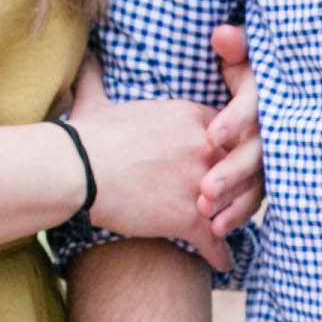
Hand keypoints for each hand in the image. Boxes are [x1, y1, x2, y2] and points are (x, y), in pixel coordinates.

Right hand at [68, 78, 232, 271]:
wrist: (78, 169)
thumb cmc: (85, 136)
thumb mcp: (96, 99)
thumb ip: (97, 77)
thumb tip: (84, 58)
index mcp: (192, 116)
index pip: (233, 132)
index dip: (231, 149)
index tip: (225, 162)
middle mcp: (206, 147)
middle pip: (243, 167)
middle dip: (242, 184)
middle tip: (237, 198)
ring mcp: (201, 183)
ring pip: (236, 205)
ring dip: (235, 220)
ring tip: (233, 230)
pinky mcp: (189, 217)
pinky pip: (216, 241)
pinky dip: (220, 255)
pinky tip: (222, 263)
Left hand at [199, 24, 262, 236]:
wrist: (259, 84)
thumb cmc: (245, 62)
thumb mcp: (241, 51)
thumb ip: (234, 45)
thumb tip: (223, 34)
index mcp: (267, 92)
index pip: (254, 106)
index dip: (234, 120)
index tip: (211, 136)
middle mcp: (276, 123)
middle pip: (257, 150)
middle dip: (232, 171)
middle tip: (206, 189)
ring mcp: (274, 150)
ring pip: (259, 179)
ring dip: (236, 200)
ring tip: (209, 216)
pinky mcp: (268, 172)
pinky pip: (257, 194)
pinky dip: (239, 211)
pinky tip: (217, 229)